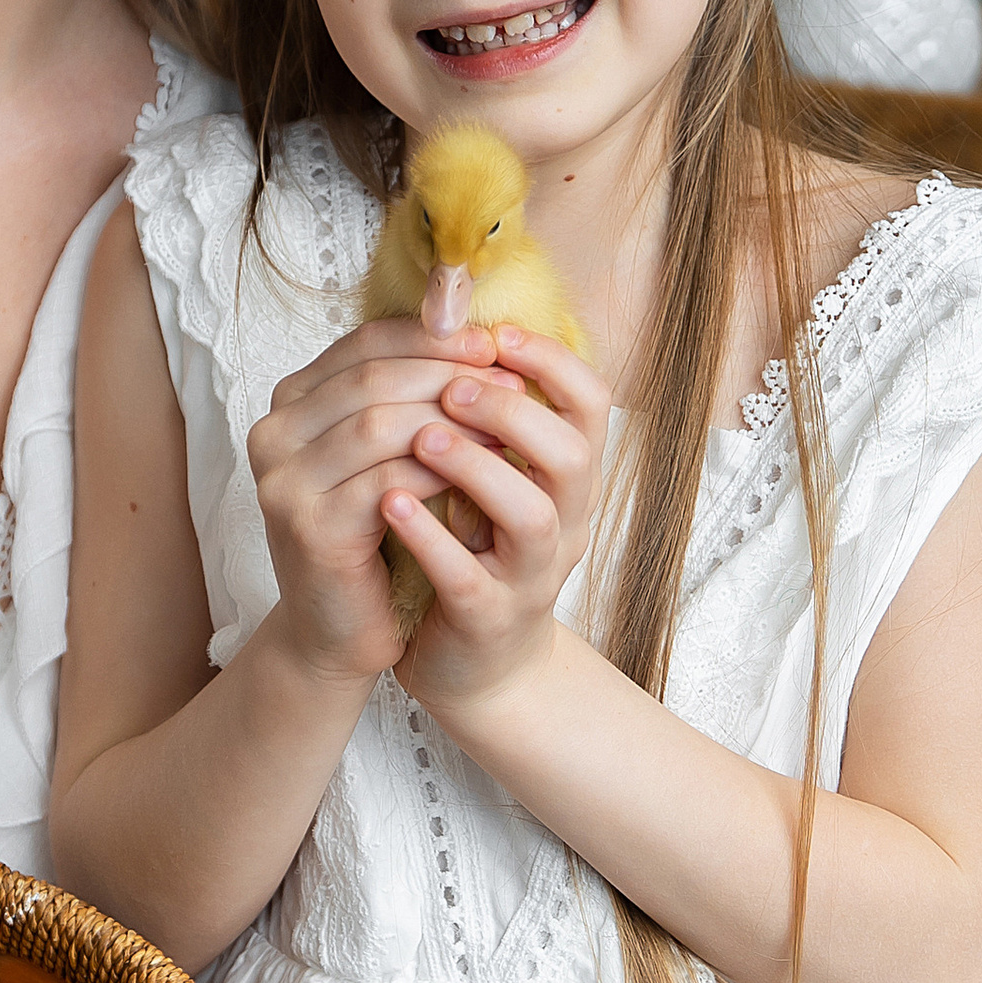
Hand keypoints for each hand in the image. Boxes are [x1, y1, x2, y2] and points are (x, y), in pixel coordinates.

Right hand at [247, 315, 498, 683]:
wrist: (336, 631)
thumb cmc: (369, 536)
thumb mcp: (382, 454)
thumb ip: (405, 396)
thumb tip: (476, 331)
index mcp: (289, 401)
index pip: (364, 343)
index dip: (432, 338)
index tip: (491, 343)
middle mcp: (272, 433)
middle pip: (372, 378)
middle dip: (448, 376)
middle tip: (510, 383)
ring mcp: (282, 481)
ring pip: (379, 425)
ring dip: (452, 422)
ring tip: (507, 428)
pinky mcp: (308, 527)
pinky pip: (386, 482)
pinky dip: (439, 473)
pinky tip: (479, 474)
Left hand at [385, 332, 605, 723]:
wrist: (473, 663)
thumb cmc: (475, 551)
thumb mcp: (490, 476)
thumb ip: (483, 414)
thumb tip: (450, 319)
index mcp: (566, 477)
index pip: (590, 403)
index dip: (552, 362)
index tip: (495, 334)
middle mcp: (564, 523)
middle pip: (572, 454)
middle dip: (512, 412)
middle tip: (453, 388)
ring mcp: (531, 576)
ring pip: (532, 516)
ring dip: (477, 469)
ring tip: (423, 437)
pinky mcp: (489, 620)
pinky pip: (469, 579)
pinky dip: (431, 539)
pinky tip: (391, 504)